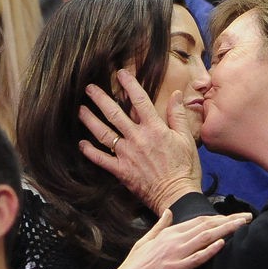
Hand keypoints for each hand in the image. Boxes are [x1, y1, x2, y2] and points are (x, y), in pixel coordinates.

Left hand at [79, 69, 201, 213]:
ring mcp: (127, 155)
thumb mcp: (187, 138)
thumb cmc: (185, 168)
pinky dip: (90, 151)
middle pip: (115, 114)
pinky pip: (101, 159)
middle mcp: (138, 138)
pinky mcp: (121, 171)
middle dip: (101, 99)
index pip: (140, 100)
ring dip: (90, 120)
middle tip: (89, 88)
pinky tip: (81, 143)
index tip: (120, 73)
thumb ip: (178, 115)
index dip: (129, 84)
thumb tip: (175, 95)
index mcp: (155, 129)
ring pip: (104, 133)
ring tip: (80, 110)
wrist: (178, 196)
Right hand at [89, 209, 251, 268]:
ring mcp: (174, 255)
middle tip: (247, 217)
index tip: (234, 216)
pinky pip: (195, 259)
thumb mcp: (144, 241)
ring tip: (242, 224)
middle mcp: (172, 240)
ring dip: (225, 230)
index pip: (198, 221)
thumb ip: (159, 227)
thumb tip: (168, 212)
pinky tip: (221, 244)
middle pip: (206, 226)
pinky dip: (209, 250)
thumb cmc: (133, 267)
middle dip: (229, 220)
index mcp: (167, 233)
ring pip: (204, 238)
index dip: (219, 217)